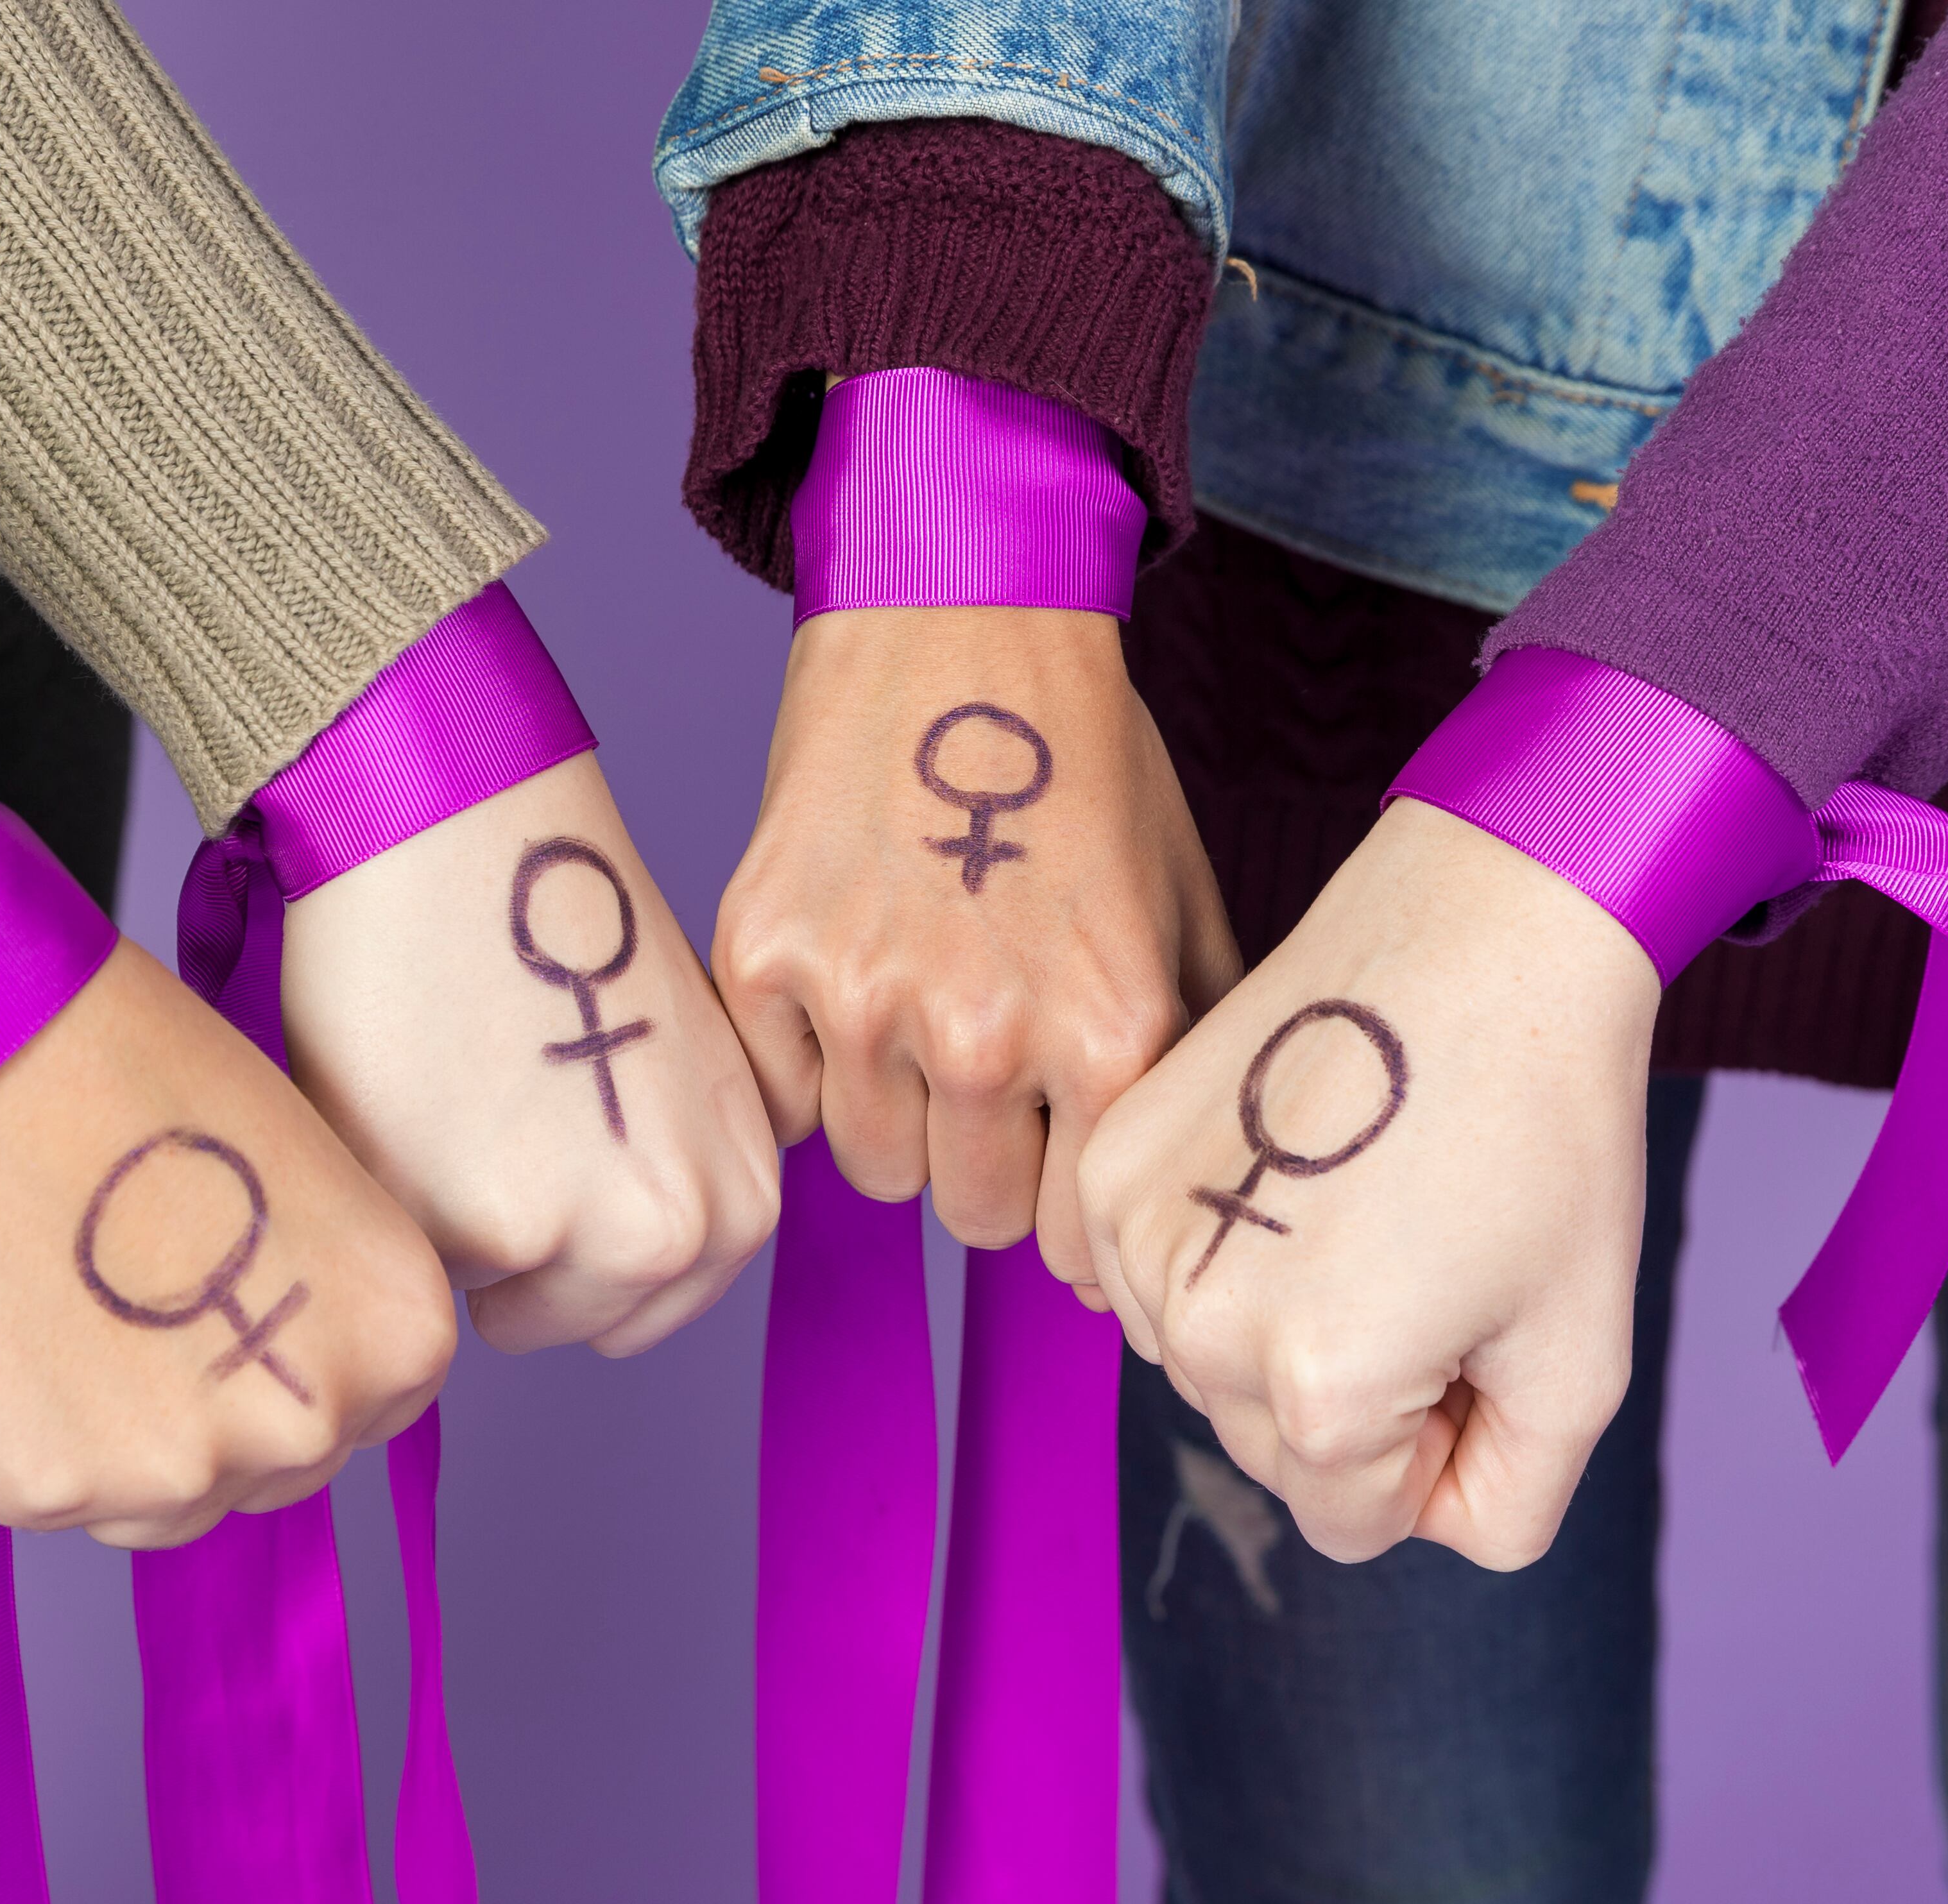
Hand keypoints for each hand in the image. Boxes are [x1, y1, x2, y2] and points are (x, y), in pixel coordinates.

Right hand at [0, 941, 456, 1549]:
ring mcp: (178, 1475)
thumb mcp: (306, 1174)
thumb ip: (324, 1291)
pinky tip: (7, 1331)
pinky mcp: (46, 1492)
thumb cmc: (142, 1071)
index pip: (378, 1404)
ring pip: (167, 1503)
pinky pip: (57, 1494)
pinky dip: (33, 1434)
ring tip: (70, 1312)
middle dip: (222, 1410)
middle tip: (145, 1310)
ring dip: (130, 1441)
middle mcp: (310, 1427)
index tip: (240, 1311)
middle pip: (278, 1468)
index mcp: (401, 1336)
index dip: (304, 1359)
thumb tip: (293, 1351)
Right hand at [279, 751, 780, 1355]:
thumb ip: (676, 1168)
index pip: (657, 1301)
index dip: (589, 1235)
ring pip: (491, 1301)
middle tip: (491, 1124)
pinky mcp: (466, 1230)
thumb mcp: (678, 1065)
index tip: (552, 1153)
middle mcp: (681, 1230)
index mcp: (743, 1190)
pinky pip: (414, 1258)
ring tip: (453, 1102)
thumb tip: (626, 1242)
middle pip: (577, 1320)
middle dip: (526, 1253)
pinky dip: (393, 1198)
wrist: (456, 827)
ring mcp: (575, 1240)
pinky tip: (405, 1094)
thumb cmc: (548, 922)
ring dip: (458, 1230)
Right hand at [712, 605, 1237, 1298]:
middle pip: (973, 1213)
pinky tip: (849, 974)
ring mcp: (863, 998)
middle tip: (987, 1055)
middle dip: (986, 1156)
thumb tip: (1156, 1206)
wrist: (958, 620)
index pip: (1073, 1239)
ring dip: (898, 1112)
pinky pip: (781, 1099)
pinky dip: (809, 1063)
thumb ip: (1185, 1063)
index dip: (1065, 1198)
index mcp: (1108, 1033)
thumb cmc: (1080, 762)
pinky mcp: (763, 959)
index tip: (1055, 1154)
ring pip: (876, 1167)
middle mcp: (985, 1033)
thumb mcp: (1181, 909)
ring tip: (918, 1001)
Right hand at [1077, 800, 1658, 1568]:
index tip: (1472, 1327)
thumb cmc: (1545, 1134)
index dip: (1433, 1446)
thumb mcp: (1581, 1357)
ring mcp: (1134, 1244)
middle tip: (1431, 1255)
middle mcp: (1195, 1334)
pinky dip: (1224, 1250)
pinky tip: (1296, 1168)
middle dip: (1357, 1389)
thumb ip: (1509, 1502)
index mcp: (1317, 1394)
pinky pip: (1157, 1282)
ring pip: (1209, 1368)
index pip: (1355, 1524)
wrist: (1478, 935)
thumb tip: (1423, 1518)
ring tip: (1366, 1203)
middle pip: (1275, 1450)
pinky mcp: (1108, 1168)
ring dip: (1281, 1323)